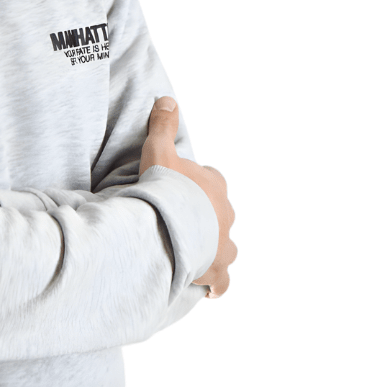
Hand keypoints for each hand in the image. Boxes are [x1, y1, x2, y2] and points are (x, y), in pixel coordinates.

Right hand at [139, 96, 236, 298]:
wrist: (170, 228)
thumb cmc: (166, 189)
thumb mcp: (160, 150)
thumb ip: (163, 125)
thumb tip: (168, 99)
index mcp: (215, 186)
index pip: (212, 181)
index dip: (196, 184)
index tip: (180, 189)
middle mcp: (226, 215)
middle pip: (219, 214)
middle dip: (204, 218)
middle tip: (178, 221)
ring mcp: (225, 246)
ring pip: (224, 248)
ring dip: (211, 249)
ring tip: (190, 253)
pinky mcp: (219, 271)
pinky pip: (222, 281)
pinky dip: (215, 283)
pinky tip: (206, 287)